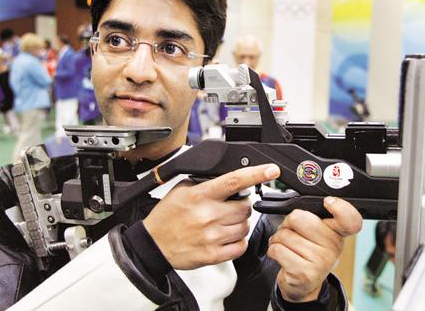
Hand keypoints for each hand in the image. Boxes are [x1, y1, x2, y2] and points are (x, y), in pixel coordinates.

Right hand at [143, 164, 279, 269]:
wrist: (153, 244)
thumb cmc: (167, 217)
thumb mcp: (182, 190)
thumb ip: (206, 184)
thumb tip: (230, 179)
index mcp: (200, 195)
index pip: (234, 181)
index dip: (256, 174)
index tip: (271, 170)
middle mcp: (208, 215)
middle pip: (245, 207)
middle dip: (241, 206)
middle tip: (229, 208)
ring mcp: (211, 236)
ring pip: (245, 226)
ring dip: (240, 224)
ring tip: (224, 223)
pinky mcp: (213, 254)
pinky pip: (240, 246)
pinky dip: (238, 241)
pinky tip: (226, 237)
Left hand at [268, 197, 361, 301]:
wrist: (303, 285)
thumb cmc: (308, 254)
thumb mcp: (318, 235)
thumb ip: (314, 218)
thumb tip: (298, 208)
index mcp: (337, 233)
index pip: (350, 219)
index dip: (340, 207)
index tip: (328, 202)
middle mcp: (333, 247)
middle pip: (298, 218)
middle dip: (287, 223)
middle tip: (291, 232)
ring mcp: (321, 261)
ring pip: (284, 235)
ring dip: (278, 239)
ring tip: (286, 247)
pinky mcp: (305, 272)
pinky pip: (277, 249)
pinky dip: (273, 250)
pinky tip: (282, 257)